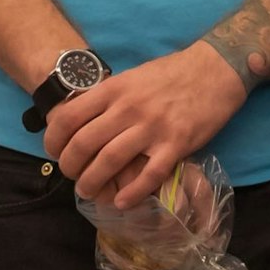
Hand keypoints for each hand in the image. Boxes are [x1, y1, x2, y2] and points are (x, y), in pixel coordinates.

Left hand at [47, 45, 249, 208]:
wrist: (216, 68)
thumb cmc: (172, 73)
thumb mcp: (132, 77)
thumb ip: (109, 99)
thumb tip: (84, 122)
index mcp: (114, 89)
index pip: (69, 118)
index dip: (53, 140)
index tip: (54, 153)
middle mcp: (128, 108)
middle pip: (84, 144)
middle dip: (70, 168)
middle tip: (72, 177)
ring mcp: (152, 127)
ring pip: (110, 162)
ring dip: (93, 183)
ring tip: (90, 193)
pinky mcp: (176, 143)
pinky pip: (148, 175)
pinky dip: (132, 193)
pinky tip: (123, 202)